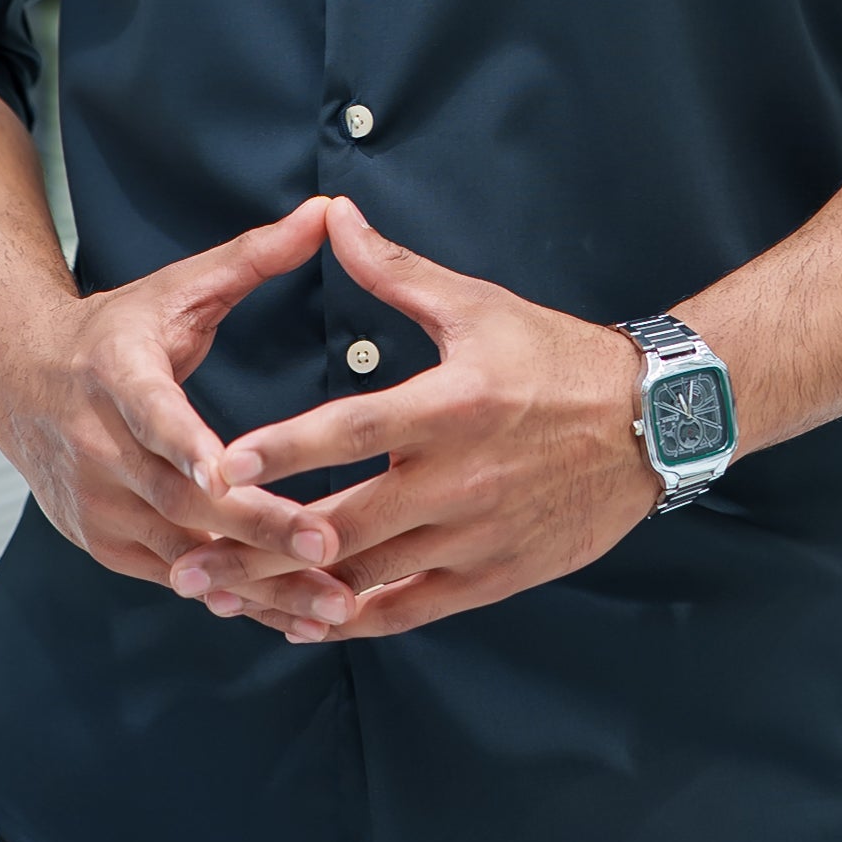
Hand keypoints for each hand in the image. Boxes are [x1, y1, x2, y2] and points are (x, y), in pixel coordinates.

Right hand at [0, 195, 338, 591]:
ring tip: (332, 602)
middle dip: (257, 527)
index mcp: (115, 373)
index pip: (152, 413)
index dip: (187, 444)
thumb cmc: (119, 330)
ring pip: (182, 552)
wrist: (22, 380)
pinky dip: (229, 595)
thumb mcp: (179, 286)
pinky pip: (173, 576)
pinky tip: (290, 613)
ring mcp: (95, 502)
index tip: (229, 470)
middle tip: (329, 543)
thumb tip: (328, 211)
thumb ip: (255, 255)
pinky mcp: (101, 542)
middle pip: (180, 497)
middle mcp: (96, 445)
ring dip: (257, 582)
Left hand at [167, 196, 659, 641]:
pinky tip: (301, 623)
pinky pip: (408, 609)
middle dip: (259, 546)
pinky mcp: (492, 577)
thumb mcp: (477, 305)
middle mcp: (458, 480)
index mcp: (450, 406)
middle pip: (341, 523)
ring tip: (222, 596)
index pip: (350, 431)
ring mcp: (474, 537)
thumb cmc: (556, 355)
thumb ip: (395, 273)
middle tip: (191, 556)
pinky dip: (350, 620)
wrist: (650, 423)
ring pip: (365, 576)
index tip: (217, 466)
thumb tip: (333, 218)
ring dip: (289, 591)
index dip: (282, 451)